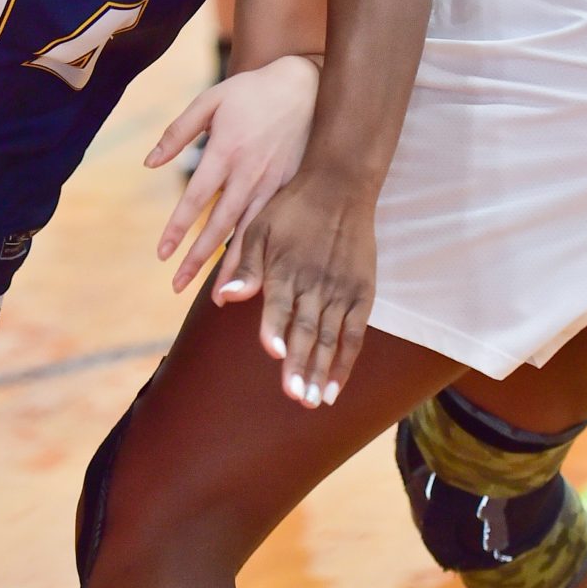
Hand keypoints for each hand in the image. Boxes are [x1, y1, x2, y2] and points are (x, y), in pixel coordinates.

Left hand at [147, 55, 318, 292]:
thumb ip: (178, 131)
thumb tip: (149, 163)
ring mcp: (273, 184)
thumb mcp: (211, 99)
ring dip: (232, 267)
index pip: (196, 199)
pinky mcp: (291, 188)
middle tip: (178, 287)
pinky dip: (262, 253)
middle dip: (199, 259)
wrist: (307, 86)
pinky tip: (254, 274)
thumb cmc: (253, 91)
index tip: (162, 255)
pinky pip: (272, 227)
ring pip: (249, 233)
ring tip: (218, 298)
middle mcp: (249, 173)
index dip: (178, 229)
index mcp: (225, 151)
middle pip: (219, 226)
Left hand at [218, 165, 376, 406]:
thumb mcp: (259, 228)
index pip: (280, 304)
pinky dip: (346, 362)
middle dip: (301, 365)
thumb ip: (244, 266)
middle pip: (307, 330)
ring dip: (322, 372)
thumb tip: (224, 298)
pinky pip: (355, 335)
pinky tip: (335, 387)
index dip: (277, 328)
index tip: (275, 352)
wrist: (340, 186)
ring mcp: (340, 291)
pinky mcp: (361, 294)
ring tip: (313, 401)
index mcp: (285, 269)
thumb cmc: (292, 208)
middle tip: (295, 396)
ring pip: (331, 339)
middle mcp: (314, 284)